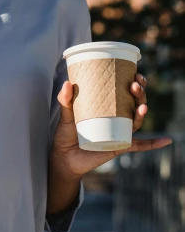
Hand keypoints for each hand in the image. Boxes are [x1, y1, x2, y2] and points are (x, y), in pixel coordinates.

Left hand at [50, 72, 172, 179]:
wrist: (64, 157)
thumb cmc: (66, 133)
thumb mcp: (65, 115)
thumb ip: (65, 100)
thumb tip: (67, 83)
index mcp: (107, 106)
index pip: (123, 91)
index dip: (133, 82)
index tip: (135, 73)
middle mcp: (116, 117)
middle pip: (133, 103)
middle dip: (139, 93)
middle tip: (135, 85)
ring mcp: (119, 132)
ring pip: (136, 120)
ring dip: (142, 112)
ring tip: (142, 106)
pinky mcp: (119, 146)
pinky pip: (139, 145)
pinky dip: (153, 143)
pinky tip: (166, 140)